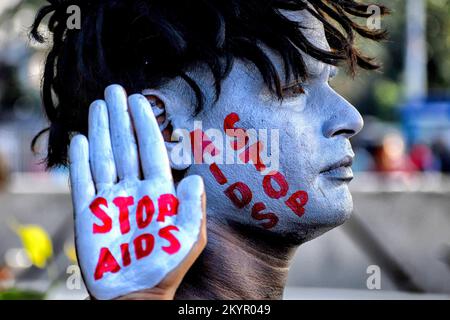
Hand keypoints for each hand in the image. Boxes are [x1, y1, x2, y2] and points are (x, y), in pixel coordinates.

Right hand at [69, 85, 205, 299]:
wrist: (135, 293)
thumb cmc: (165, 267)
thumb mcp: (188, 238)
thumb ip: (193, 207)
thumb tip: (195, 176)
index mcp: (158, 190)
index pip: (151, 149)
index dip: (145, 124)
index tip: (139, 101)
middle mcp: (134, 188)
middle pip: (125, 145)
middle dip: (120, 118)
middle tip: (114, 90)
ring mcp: (110, 197)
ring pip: (104, 156)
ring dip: (101, 130)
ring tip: (98, 105)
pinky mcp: (89, 211)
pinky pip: (83, 179)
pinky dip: (80, 160)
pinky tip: (80, 139)